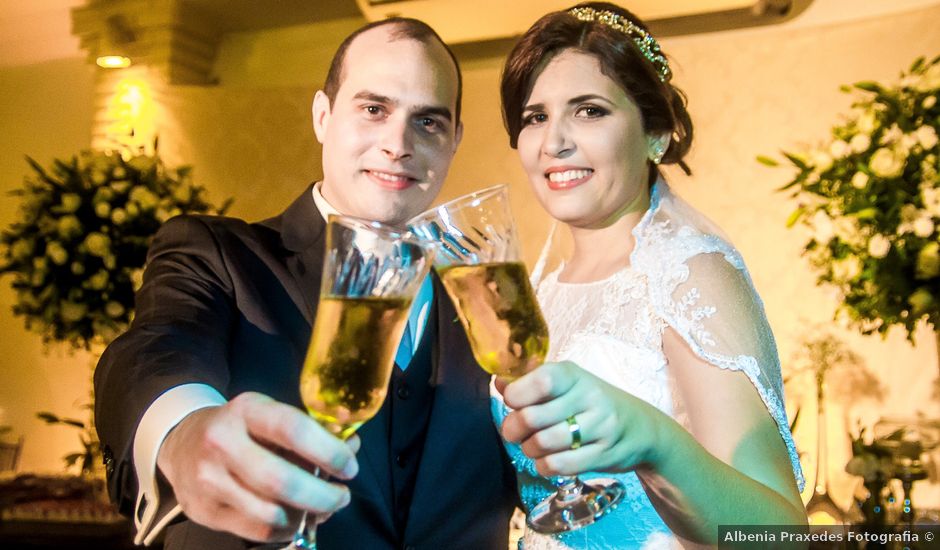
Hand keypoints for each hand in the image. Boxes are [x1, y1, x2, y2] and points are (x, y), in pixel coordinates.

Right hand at [157, 392, 359, 541]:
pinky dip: (287, 530)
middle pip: (282, 481)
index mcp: (246, 410)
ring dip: (307, 516)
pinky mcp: (204, 511)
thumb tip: (352, 446)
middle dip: (323, 495)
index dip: (329, 452)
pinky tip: (296, 518)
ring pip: (271, 514)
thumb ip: (313, 430)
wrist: (183, 442)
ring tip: (322, 507)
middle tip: (342, 496)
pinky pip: (258, 532)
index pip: (293, 430)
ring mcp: (209, 480)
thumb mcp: (271, 415)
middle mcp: (222, 442)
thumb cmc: (242, 428)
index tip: (350, 468)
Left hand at [500, 361, 668, 476]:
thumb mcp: (567, 384)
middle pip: (535, 416)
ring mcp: (600, 427)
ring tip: (532, 446)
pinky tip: (546, 461)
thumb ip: (532, 382)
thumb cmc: (592, 403)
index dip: (517, 393)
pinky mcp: (604, 455)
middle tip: (513, 432)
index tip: (511, 401)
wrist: (641, 428)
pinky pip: (560, 465)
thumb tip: (499, 382)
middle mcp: (590, 397)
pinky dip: (544, 466)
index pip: (542, 380)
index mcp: (574, 375)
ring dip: (529, 449)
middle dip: (514, 428)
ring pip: (544, 443)